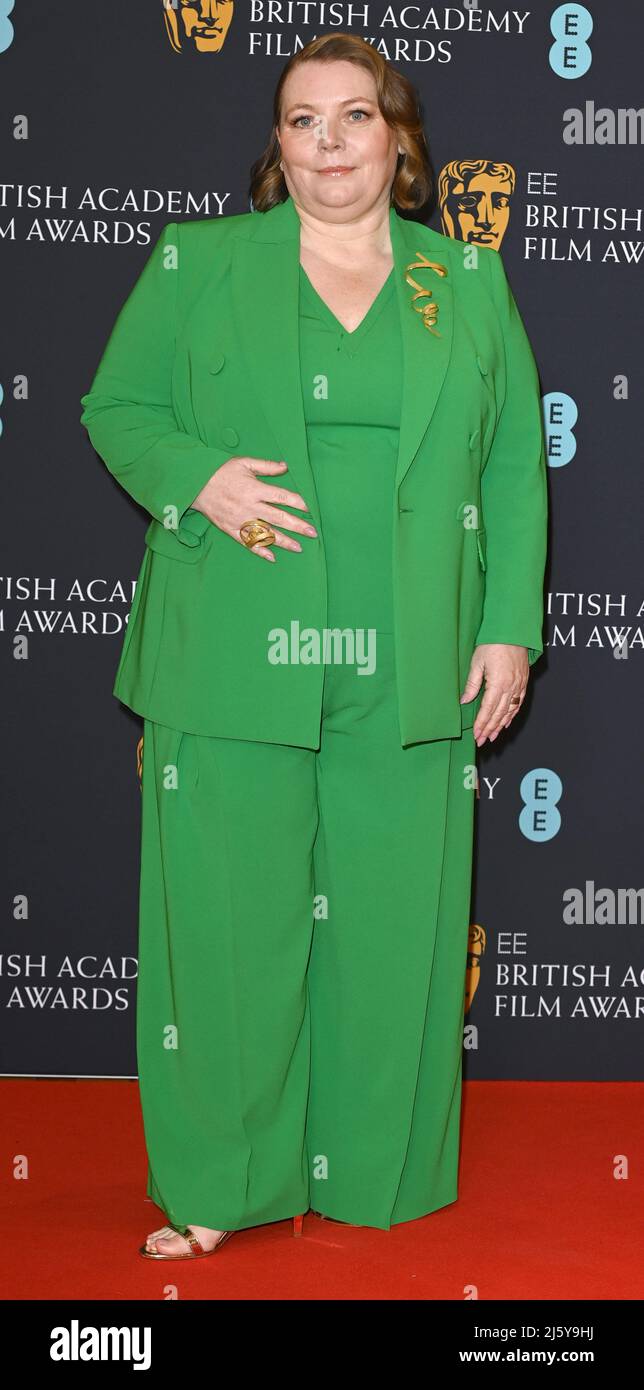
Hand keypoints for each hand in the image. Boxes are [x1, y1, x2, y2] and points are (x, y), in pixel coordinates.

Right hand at [191, 457, 316, 561]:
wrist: (194, 484)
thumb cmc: (220, 471)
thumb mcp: (244, 463)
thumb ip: (266, 466)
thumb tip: (286, 466)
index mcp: (254, 489)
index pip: (282, 497)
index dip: (298, 503)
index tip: (310, 509)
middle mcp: (249, 507)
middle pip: (278, 518)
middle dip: (297, 526)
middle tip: (313, 533)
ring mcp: (240, 520)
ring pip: (265, 533)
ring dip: (283, 541)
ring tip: (298, 548)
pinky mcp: (231, 529)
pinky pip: (247, 542)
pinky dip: (260, 550)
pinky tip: (272, 557)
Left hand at [460, 644, 528, 746]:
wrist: (513, 632)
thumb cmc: (493, 644)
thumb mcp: (477, 662)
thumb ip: (472, 684)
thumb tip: (465, 700)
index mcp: (498, 683)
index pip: (488, 710)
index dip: (481, 724)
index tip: (476, 734)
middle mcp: (511, 687)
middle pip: (499, 714)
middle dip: (490, 729)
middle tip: (482, 740)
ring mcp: (519, 685)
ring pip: (510, 711)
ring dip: (501, 725)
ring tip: (493, 736)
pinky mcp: (523, 682)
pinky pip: (518, 703)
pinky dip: (512, 715)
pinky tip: (506, 722)